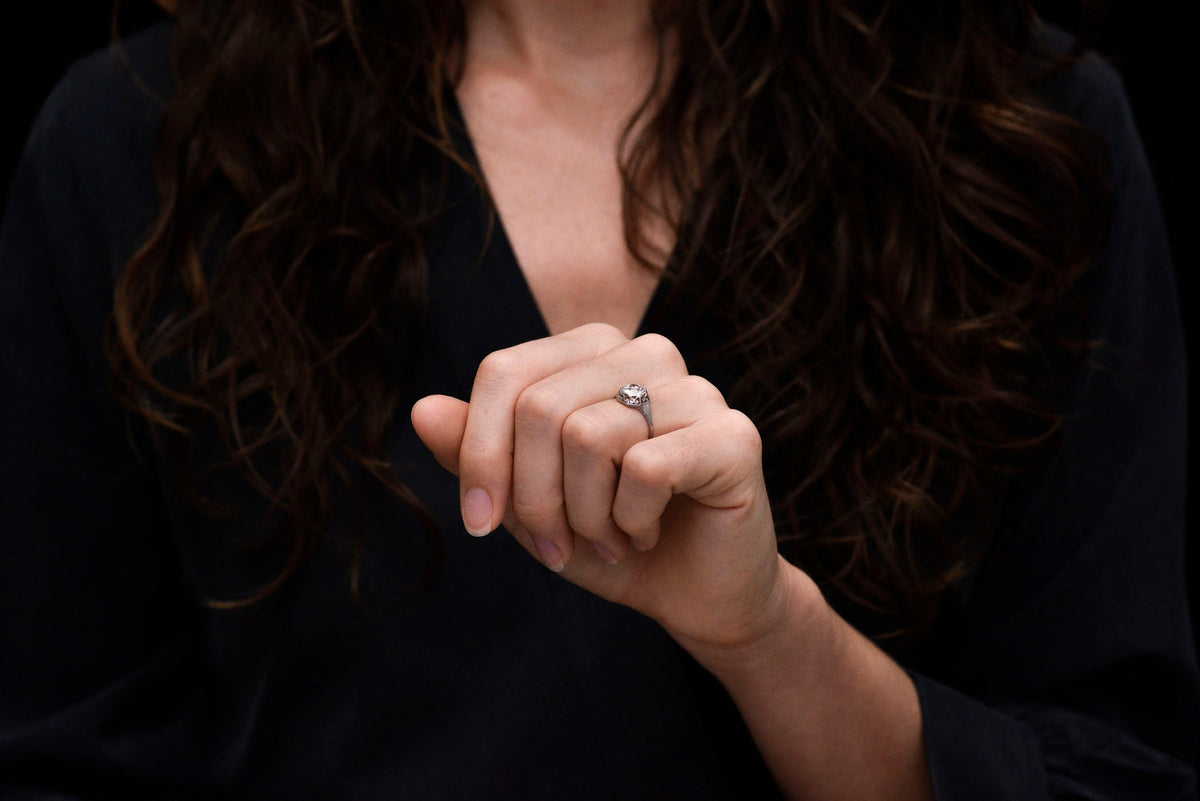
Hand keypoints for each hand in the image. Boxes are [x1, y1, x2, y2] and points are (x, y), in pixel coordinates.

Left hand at [411, 323, 804, 650]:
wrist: (695, 594)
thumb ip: (477, 453)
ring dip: (584, 515)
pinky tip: (645, 534)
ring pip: (589, 437)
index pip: (505, 372)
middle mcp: (646, 352)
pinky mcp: (734, 435)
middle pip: (540, 408)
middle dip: (533, 498)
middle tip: (559, 545)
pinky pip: (646, 469)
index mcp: (593, 352)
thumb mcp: (526, 500)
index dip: (480, 454)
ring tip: (609, 538)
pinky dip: (629, 522)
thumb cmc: (609, 536)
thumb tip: (423, 409)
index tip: (481, 525)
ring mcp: (696, 389)